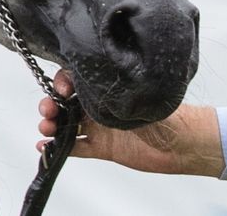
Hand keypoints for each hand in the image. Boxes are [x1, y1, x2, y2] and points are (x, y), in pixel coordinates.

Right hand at [37, 70, 223, 176]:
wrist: (181, 143)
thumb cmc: (169, 114)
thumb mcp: (141, 96)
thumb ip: (117, 91)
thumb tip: (98, 78)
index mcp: (111, 87)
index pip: (79, 78)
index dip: (64, 82)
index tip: (62, 89)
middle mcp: (102, 104)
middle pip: (67, 101)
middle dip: (52, 103)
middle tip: (49, 110)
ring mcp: (100, 125)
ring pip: (67, 123)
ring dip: (51, 124)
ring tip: (46, 128)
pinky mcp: (102, 147)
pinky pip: (75, 146)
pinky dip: (58, 147)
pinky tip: (45, 146)